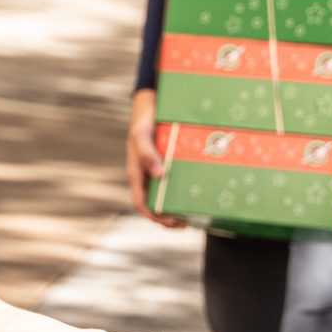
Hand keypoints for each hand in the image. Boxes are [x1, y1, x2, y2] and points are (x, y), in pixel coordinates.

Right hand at [126, 89, 183, 227]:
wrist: (151, 107)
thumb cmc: (143, 122)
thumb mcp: (141, 135)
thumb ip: (146, 154)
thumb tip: (159, 174)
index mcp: (137, 174)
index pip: (141, 202)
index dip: (154, 215)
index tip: (170, 220)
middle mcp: (146, 177)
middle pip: (154, 205)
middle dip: (168, 218)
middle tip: (185, 223)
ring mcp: (156, 173)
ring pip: (164, 198)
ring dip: (175, 210)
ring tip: (191, 217)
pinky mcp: (167, 166)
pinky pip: (173, 184)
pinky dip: (182, 193)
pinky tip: (194, 195)